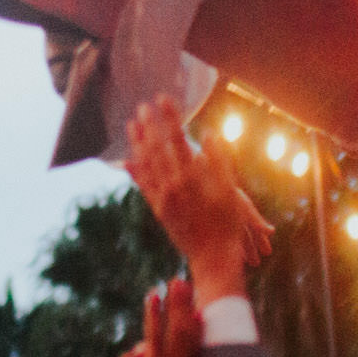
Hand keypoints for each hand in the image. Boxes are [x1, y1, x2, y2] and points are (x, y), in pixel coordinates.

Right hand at [110, 278, 201, 356]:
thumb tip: (138, 349)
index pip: (156, 336)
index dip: (154, 314)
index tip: (153, 293)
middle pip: (180, 330)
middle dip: (177, 304)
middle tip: (176, 281)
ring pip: (193, 337)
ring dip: (189, 311)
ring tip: (187, 291)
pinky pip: (198, 348)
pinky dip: (198, 330)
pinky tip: (197, 316)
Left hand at [125, 95, 273, 306]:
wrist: (213, 257)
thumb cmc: (227, 223)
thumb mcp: (231, 190)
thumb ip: (220, 161)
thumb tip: (208, 135)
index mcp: (191, 178)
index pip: (177, 139)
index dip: (169, 117)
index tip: (163, 99)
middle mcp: (172, 186)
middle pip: (156, 149)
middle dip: (148, 126)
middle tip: (141, 106)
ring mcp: (162, 199)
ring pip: (145, 166)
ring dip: (137, 144)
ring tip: (131, 125)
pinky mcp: (158, 210)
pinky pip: (143, 186)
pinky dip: (134, 171)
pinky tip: (126, 160)